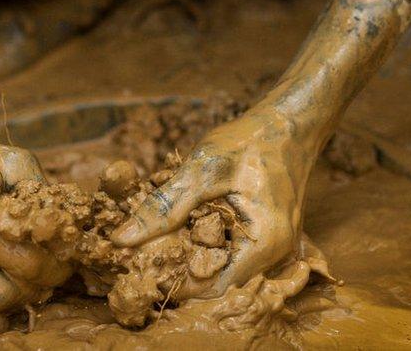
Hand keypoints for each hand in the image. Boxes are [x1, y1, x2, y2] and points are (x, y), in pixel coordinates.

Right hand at [0, 117, 71, 313]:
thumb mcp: (10, 160)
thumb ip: (42, 195)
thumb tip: (68, 233)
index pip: (26, 260)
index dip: (54, 267)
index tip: (64, 265)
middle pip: (0, 292)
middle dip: (31, 289)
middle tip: (44, 279)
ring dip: (0, 298)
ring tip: (14, 280)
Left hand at [111, 105, 324, 298]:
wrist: (288, 123)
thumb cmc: (250, 141)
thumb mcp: (202, 168)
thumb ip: (165, 206)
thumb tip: (122, 239)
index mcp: (265, 243)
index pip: (212, 287)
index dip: (174, 282)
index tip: (142, 267)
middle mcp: (275, 255)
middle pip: (218, 281)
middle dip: (180, 269)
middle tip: (144, 253)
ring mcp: (273, 247)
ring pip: (223, 267)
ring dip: (192, 256)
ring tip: (160, 239)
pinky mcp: (266, 237)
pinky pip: (232, 252)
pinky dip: (206, 243)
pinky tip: (185, 226)